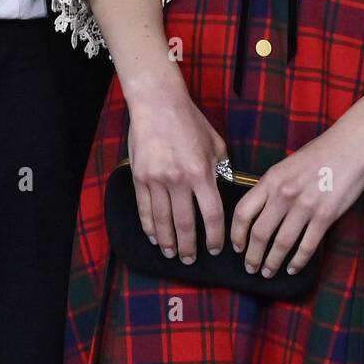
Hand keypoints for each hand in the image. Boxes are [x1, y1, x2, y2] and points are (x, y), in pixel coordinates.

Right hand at [126, 81, 229, 263]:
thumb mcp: (215, 143)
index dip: (215, 237)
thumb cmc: (190, 120)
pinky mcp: (140, 177)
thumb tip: (224, 187)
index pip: (212, 215)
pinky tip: (154, 237)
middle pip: (186, 224)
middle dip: (190, 247)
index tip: (216, 249)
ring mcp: (156, 180)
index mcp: (201, 173)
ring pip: (162, 221)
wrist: (158, 102)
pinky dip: (149, 226)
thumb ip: (221, 167)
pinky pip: (144, 208)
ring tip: (172, 254)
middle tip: (191, 261)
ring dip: (168, 242)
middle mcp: (179, 181)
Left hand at [229, 115, 363, 278]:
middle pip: (260, 233)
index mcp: (271, 179)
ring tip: (268, 272)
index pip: (243, 212)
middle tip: (251, 268)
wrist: (351, 146)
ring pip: (281, 244)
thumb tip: (261, 210)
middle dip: (252, 256)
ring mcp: (305, 206)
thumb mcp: (287, 165)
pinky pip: (307, 246)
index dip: (236, 234)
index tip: (236, 246)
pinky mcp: (325, 217)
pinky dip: (298, 261)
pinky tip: (293, 268)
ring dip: (272, 262)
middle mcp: (284, 194)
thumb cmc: (319, 153)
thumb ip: (273, 186)